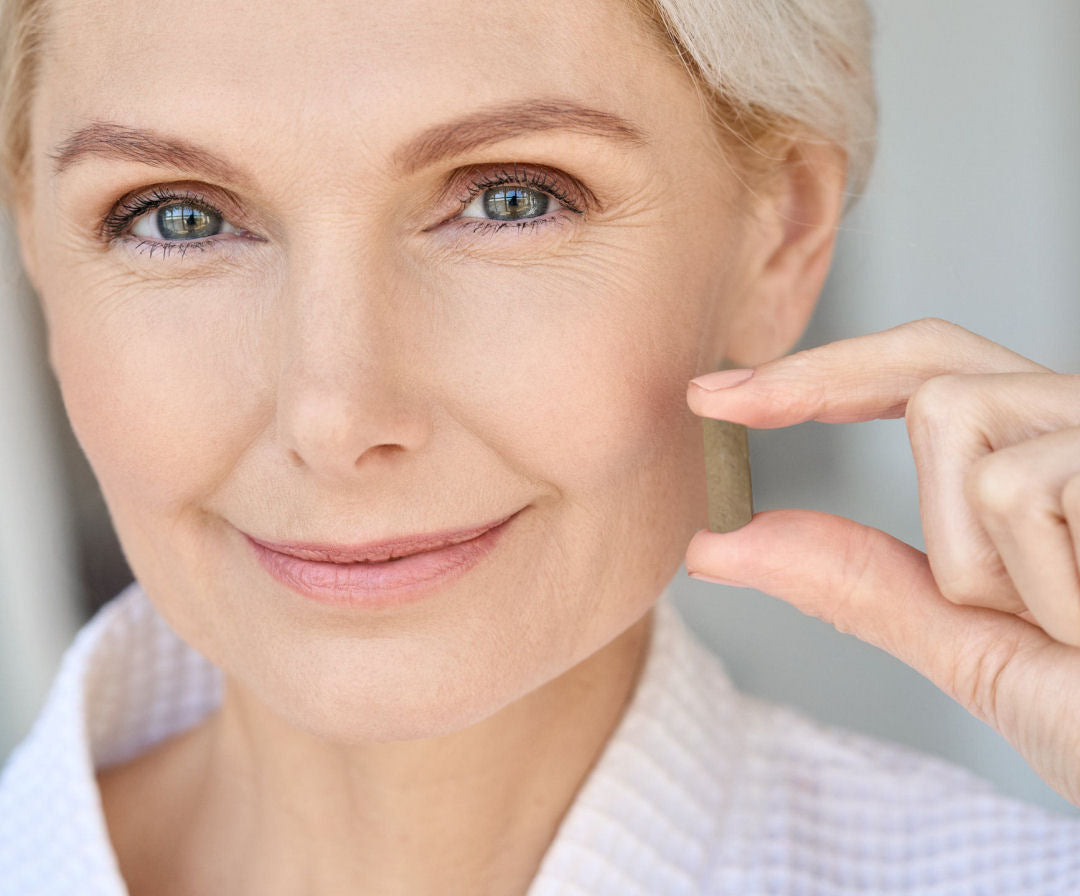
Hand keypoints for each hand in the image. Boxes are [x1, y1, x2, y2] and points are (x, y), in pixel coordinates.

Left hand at [684, 318, 1079, 805]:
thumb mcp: (969, 643)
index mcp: (1042, 460)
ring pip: (952, 417)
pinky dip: (1034, 583)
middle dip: (817, 381)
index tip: (716, 397)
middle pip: (927, 363)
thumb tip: (722, 544)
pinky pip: (1009, 487)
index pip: (923, 375)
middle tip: (717, 400)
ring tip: (1061, 622)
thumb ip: (858, 583)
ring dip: (969, 555)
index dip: (818, 376)